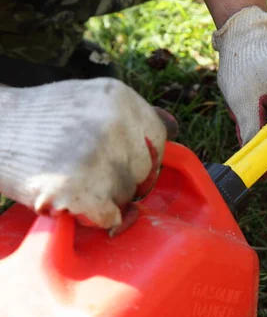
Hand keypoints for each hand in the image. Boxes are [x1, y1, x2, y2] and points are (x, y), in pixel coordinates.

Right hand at [0, 78, 177, 232]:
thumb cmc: (40, 119)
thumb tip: (176, 128)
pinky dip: (94, 219)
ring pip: (127, 196)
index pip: (159, 139)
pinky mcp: (77, 188)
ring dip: (106, 200)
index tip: (123, 165)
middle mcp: (114, 123)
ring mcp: (96, 155)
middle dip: (125, 181)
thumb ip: (133, 114)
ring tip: (74, 183)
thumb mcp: (89, 97)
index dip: (143, 159)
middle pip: (146, 171)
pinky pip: (109, 217)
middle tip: (91, 176)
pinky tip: (71, 202)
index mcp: (120, 98)